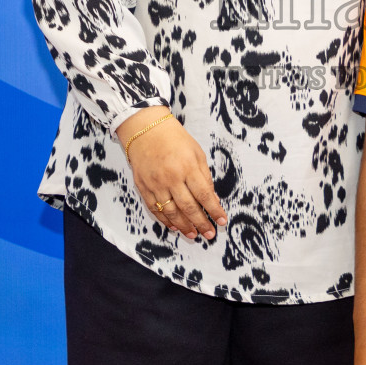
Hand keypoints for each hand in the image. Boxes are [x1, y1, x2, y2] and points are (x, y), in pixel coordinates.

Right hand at [116, 106, 227, 239]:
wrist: (145, 130)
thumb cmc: (175, 139)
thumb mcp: (197, 153)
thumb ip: (205, 176)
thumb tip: (212, 199)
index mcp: (188, 167)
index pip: (205, 195)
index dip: (214, 211)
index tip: (222, 221)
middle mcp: (172, 178)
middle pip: (189, 207)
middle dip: (201, 223)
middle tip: (210, 235)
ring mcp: (156, 184)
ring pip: (171, 212)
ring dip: (184, 226)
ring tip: (193, 235)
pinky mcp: (143, 187)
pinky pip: (155, 209)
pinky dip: (165, 220)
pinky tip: (175, 226)